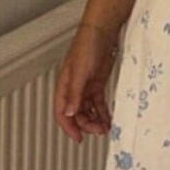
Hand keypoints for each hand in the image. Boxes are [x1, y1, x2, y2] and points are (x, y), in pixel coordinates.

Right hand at [53, 26, 116, 143]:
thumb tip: (69, 113)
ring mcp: (86, 86)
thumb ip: (75, 94)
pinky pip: (98, 103)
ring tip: (105, 128)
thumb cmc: (87, 45)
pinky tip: (108, 119)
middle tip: (98, 131)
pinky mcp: (97, 83)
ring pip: (87, 110)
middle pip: (76, 114)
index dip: (68, 127)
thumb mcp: (80, 73)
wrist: (103, 32)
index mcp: (64, 86)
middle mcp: (73, 88)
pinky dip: (102, 112)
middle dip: (86, 125)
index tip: (78, 138)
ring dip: (95, 120)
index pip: (61, 112)